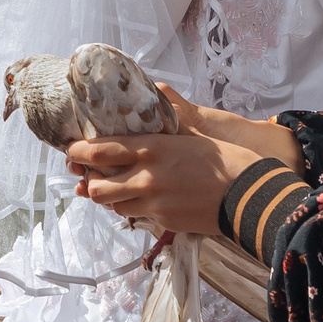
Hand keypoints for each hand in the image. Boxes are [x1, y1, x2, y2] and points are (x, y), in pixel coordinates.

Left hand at [67, 83, 301, 235]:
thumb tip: (152, 100)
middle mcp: (144, 177)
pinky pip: (135, 215)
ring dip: (108, 195)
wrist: (249, 194)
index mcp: (150, 148)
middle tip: (92, 172)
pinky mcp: (162, 221)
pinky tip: (142, 198)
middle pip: (95, 186)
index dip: (78, 151)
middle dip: (89, 180)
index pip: (98, 150)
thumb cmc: (224, 159)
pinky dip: (132, 207)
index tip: (73, 149)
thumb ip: (163, 127)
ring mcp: (152, 203)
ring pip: (111, 205)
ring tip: (115, 186)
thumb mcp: (190, 135)